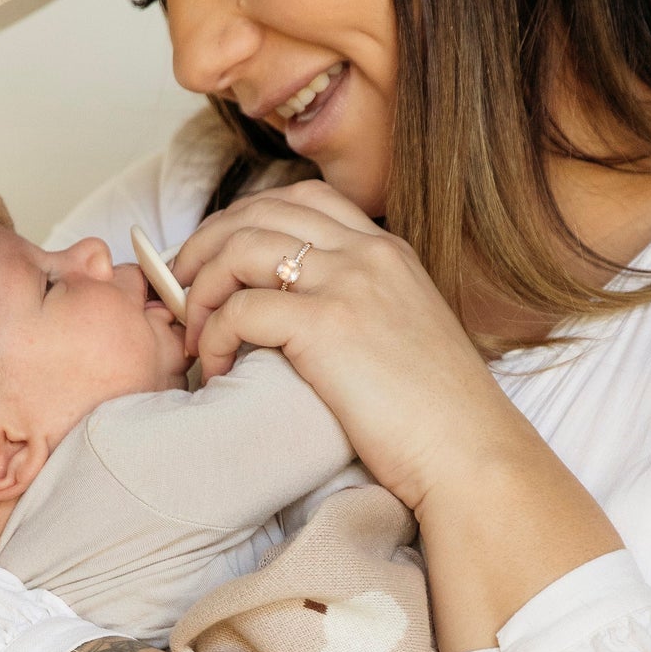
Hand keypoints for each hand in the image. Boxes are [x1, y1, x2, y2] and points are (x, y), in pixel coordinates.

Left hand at [173, 181, 531, 513]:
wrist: (471, 453)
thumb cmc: (439, 416)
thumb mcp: (407, 334)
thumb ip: (365, 306)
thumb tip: (306, 316)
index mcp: (388, 251)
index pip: (302, 198)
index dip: (244, 219)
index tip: (217, 258)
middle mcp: (366, 254)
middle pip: (259, 212)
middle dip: (205, 244)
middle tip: (179, 287)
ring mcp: (348, 284)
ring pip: (240, 249)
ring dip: (200, 288)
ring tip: (192, 332)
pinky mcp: (327, 326)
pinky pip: (240, 309)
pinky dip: (215, 336)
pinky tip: (219, 369)